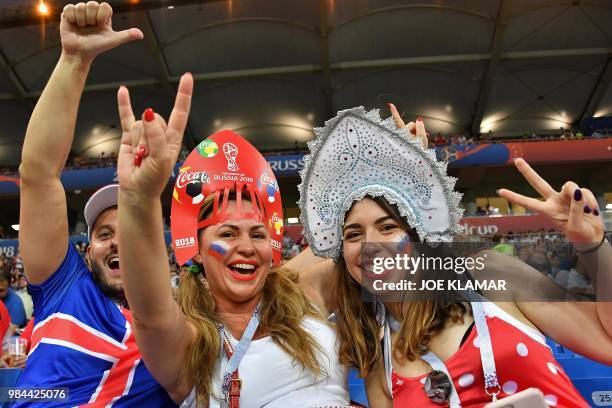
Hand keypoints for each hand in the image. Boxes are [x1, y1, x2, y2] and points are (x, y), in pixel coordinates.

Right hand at [60, 2, 142, 62]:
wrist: (79, 53)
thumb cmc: (96, 47)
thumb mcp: (112, 40)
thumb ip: (126, 35)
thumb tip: (141, 34)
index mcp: (104, 15)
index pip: (104, 6)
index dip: (101, 16)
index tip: (100, 26)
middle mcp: (93, 12)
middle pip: (92, 4)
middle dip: (91, 18)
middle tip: (90, 28)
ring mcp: (80, 11)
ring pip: (81, 6)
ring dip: (81, 20)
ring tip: (82, 28)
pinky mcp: (68, 13)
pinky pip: (70, 8)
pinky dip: (72, 18)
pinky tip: (74, 25)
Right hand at [117, 73, 193, 197]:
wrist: (136, 190)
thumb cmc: (153, 179)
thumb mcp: (160, 160)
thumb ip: (156, 137)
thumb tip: (148, 113)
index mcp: (173, 138)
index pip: (180, 112)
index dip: (183, 95)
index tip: (187, 77)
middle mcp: (161, 132)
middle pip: (155, 119)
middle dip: (149, 136)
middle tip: (148, 155)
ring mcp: (145, 132)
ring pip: (140, 122)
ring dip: (138, 139)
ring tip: (140, 156)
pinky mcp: (130, 135)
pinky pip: (126, 116)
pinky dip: (124, 104)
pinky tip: (123, 91)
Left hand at [388, 103, 428, 148]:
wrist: (414, 165)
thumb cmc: (417, 152)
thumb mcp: (422, 139)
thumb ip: (420, 127)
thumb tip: (418, 119)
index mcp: (403, 134)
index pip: (398, 120)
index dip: (394, 112)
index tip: (389, 104)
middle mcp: (400, 136)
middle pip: (410, 125)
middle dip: (416, 129)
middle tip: (422, 137)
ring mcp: (401, 139)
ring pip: (410, 130)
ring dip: (415, 134)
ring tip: (419, 143)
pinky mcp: (403, 142)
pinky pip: (409, 135)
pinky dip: (413, 136)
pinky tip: (418, 141)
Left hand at [498, 158, 603, 243]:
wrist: (593, 235)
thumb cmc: (580, 234)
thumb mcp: (575, 226)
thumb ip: (575, 209)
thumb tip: (576, 192)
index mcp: (548, 211)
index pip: (528, 203)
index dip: (514, 197)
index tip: (500, 191)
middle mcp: (554, 201)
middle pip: (538, 183)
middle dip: (527, 172)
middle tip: (517, 160)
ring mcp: (566, 196)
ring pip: (570, 186)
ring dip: (581, 198)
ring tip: (586, 212)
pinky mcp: (579, 193)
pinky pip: (584, 191)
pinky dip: (590, 200)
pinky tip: (591, 210)